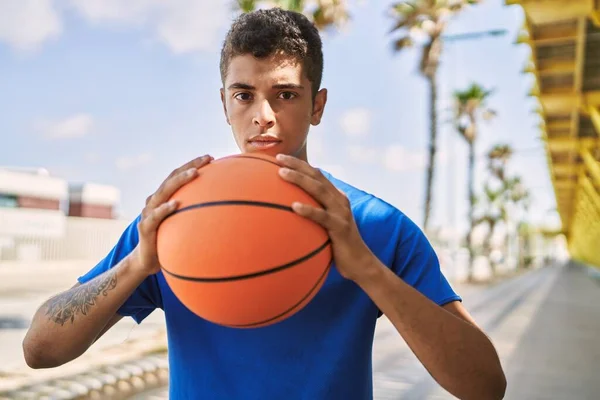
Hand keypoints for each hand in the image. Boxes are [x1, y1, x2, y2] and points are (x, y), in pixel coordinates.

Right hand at [130, 155, 212, 275]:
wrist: (147, 260)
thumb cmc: (168, 240)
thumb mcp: (183, 225)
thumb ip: (196, 215)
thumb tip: (224, 212)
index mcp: (164, 198)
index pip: (178, 176)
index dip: (192, 165)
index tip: (210, 157)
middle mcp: (155, 201)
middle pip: (172, 179)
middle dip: (190, 167)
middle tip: (206, 159)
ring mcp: (149, 213)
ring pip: (163, 192)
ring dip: (179, 181)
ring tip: (194, 174)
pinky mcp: (145, 228)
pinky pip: (155, 217)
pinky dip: (164, 209)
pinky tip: (175, 204)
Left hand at [276, 154, 376, 281]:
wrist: (360, 264)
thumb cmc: (338, 247)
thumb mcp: (325, 226)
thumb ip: (314, 215)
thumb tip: (289, 211)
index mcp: (336, 197)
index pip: (317, 175)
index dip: (300, 164)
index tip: (280, 158)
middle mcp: (339, 200)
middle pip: (317, 177)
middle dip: (297, 165)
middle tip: (278, 158)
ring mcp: (341, 213)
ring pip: (319, 190)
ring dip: (299, 180)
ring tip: (282, 173)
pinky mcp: (340, 228)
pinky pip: (322, 216)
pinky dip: (308, 210)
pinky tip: (294, 206)